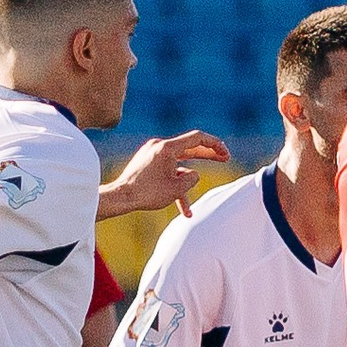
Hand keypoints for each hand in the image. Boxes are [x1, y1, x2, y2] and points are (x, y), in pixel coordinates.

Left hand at [101, 130, 231, 218]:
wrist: (120, 197)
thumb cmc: (147, 193)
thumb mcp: (177, 188)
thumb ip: (192, 178)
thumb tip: (193, 174)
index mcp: (167, 148)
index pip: (197, 138)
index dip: (214, 144)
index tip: (225, 153)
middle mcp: (159, 146)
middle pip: (190, 147)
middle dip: (208, 154)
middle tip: (224, 157)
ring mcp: (152, 153)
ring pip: (178, 165)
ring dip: (187, 183)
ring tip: (190, 208)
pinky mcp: (147, 163)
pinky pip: (167, 171)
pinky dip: (175, 185)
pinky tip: (181, 209)